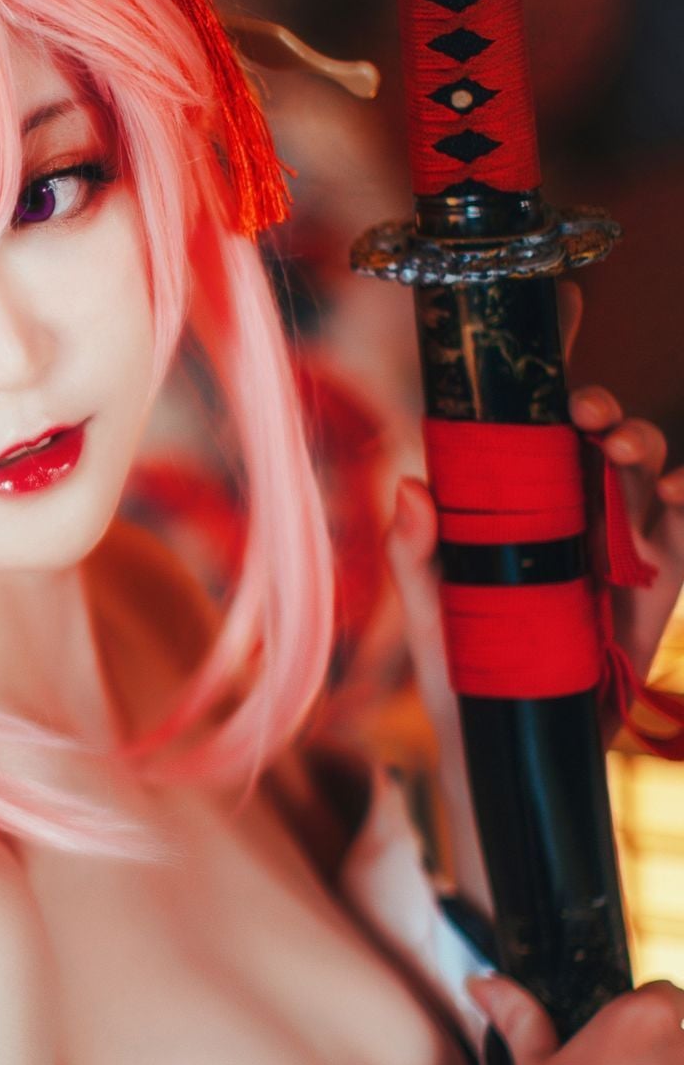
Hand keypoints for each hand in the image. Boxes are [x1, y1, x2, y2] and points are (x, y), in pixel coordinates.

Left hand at [385, 283, 683, 884]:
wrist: (505, 759)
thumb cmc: (462, 677)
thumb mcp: (432, 619)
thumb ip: (417, 557)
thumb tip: (410, 487)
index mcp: (512, 502)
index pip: (529, 422)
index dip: (548, 364)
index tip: (563, 305)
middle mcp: (567, 511)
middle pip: (597, 438)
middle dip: (602, 412)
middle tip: (588, 414)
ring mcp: (615, 548)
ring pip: (642, 477)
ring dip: (642, 450)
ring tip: (625, 450)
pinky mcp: (652, 590)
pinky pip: (681, 537)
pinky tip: (682, 495)